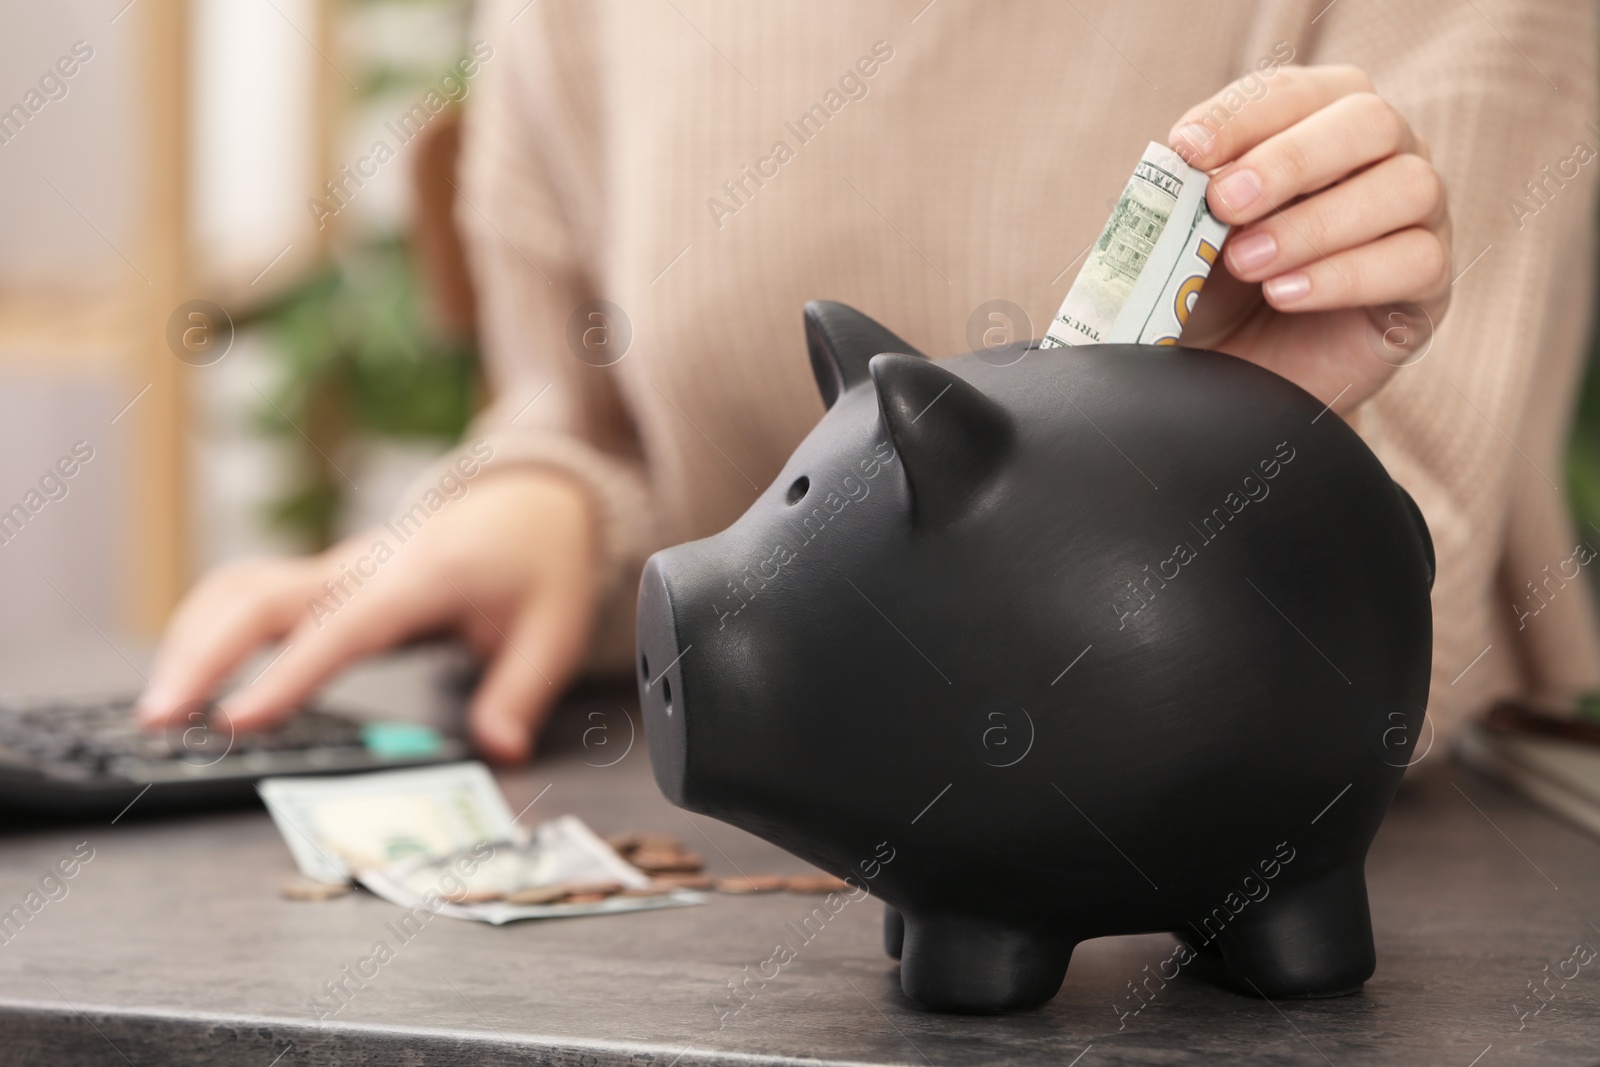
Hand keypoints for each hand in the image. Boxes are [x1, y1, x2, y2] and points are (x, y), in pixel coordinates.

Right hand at [136, 469, 598, 762]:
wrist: (529, 500)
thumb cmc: (538, 561)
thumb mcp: (553, 628)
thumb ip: (521, 690)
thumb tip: (501, 750)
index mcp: (418, 578)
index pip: (341, 627)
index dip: (288, 673)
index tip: (237, 719)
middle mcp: (364, 567)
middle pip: (260, 596)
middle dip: (202, 653)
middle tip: (160, 721)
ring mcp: (337, 569)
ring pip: (240, 588)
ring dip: (191, 639)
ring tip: (160, 709)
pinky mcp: (323, 581)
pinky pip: (249, 593)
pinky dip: (207, 627)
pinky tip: (187, 675)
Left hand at [1169, 65, 1451, 413]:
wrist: (1233, 373)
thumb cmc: (1211, 287)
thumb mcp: (1182, 238)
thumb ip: (1185, 197)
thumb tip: (1182, 166)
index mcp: (1320, 121)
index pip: (1297, 91)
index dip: (1243, 115)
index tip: (1188, 148)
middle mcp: (1383, 156)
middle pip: (1370, 121)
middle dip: (1289, 161)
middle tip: (1224, 203)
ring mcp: (1419, 217)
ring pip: (1407, 186)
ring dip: (1316, 223)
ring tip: (1246, 262)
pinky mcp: (1427, 286)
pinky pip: (1416, 262)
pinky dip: (1345, 276)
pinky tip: (1285, 296)